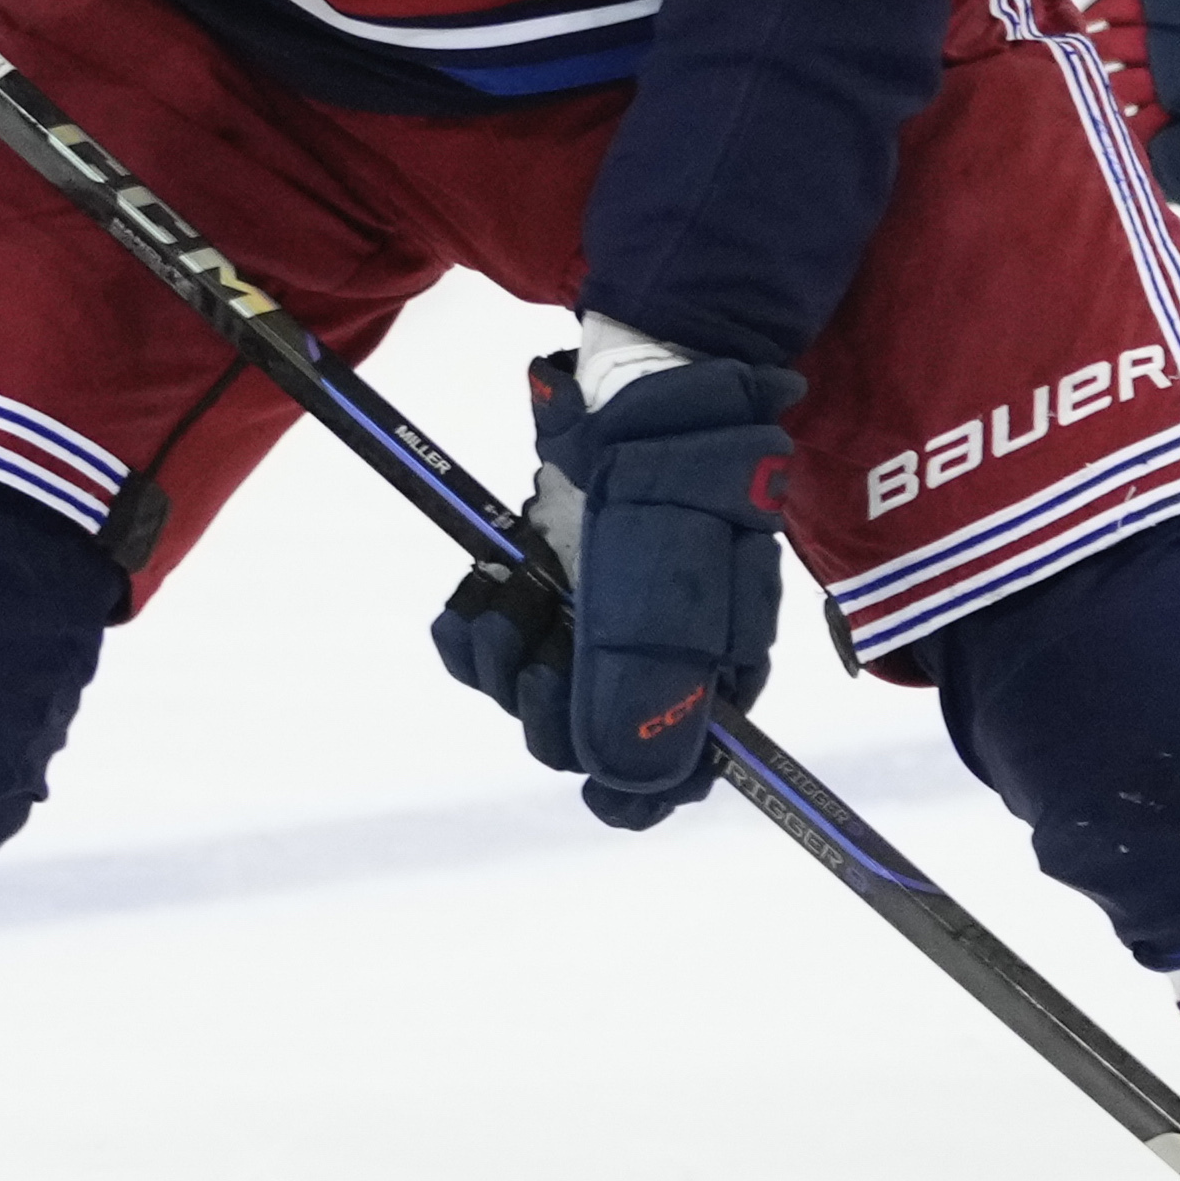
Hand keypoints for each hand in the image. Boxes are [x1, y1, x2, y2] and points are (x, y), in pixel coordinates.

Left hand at [428, 343, 800, 826]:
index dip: (635, 790)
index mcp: (709, 669)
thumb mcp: (668, 590)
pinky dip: (469, 634)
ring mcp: (591, 622)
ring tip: (513, 599)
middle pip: (589, 744)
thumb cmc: (672, 483)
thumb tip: (625, 788)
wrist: (630, 391)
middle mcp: (651, 656)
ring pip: (530, 699)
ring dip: (507, 661)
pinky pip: (484, 652)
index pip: (675, 772)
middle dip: (550, 711)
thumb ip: (650, 689)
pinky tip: (477, 595)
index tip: (596, 784)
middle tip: (543, 656)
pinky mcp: (539, 589)